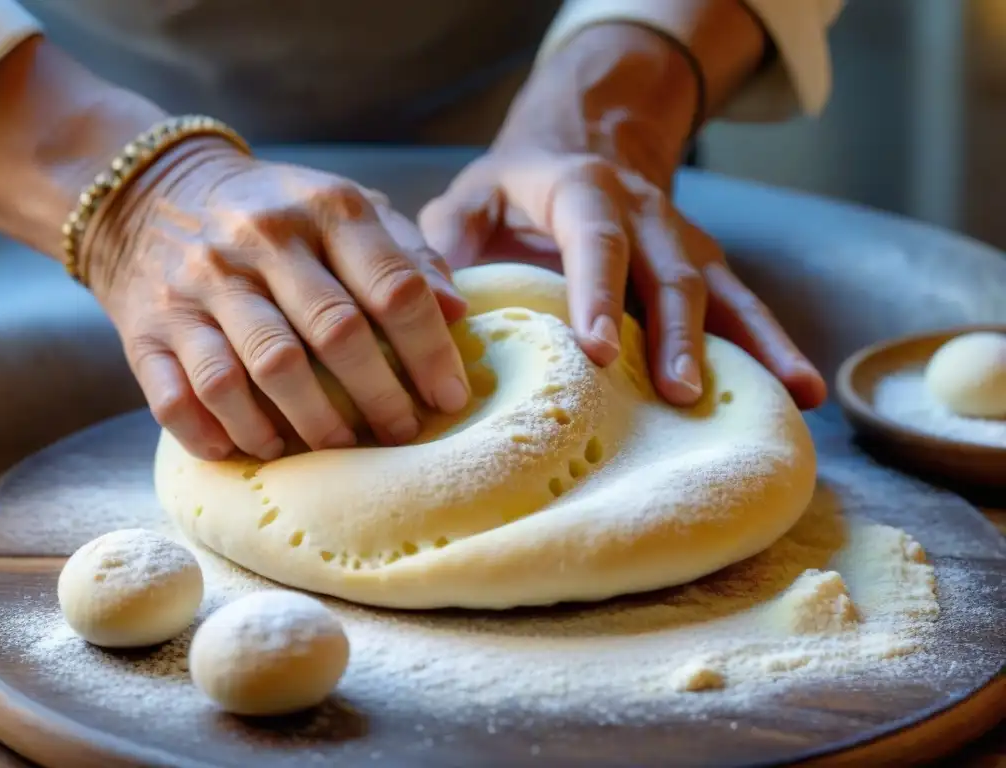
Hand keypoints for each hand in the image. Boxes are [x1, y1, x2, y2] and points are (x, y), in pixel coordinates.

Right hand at [86, 140, 470, 460]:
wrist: (150, 193)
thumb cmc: (276, 215)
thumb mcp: (346, 211)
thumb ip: (406, 255)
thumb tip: (457, 312)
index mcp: (324, 208)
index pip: (394, 287)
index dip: (432, 352)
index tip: (451, 397)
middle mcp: (260, 241)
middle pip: (336, 333)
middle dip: (380, 396)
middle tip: (401, 432)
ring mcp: (198, 285)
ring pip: (265, 370)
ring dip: (309, 424)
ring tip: (336, 446)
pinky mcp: (148, 329)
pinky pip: (183, 398)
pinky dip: (220, 434)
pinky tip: (251, 450)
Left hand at [419, 22, 825, 410]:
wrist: (582, 147)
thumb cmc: (514, 191)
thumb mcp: (470, 196)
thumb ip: (448, 241)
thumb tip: (447, 307)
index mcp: (583, 190)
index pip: (595, 239)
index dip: (599, 292)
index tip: (598, 351)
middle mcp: (645, 215)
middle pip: (671, 272)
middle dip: (677, 335)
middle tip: (678, 393)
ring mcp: (684, 243)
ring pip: (725, 292)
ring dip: (751, 345)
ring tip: (786, 394)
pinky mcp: (704, 270)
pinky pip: (745, 308)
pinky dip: (774, 347)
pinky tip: (801, 390)